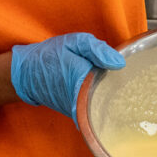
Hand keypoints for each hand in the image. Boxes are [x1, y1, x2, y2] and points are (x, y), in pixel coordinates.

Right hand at [11, 33, 125, 122]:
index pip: (116, 86)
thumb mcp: (73, 43)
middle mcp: (83, 102)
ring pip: (106, 104)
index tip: (129, 70)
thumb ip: (97, 49)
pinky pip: (97, 107)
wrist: (26, 74)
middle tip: (126, 76)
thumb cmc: (50, 55)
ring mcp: (80, 111)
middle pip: (113, 99)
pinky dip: (102, 98)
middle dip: (122, 88)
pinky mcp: (77, 114)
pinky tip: (104, 87)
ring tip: (115, 80)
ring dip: (112, 94)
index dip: (125, 78)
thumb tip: (119, 62)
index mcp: (85, 82)